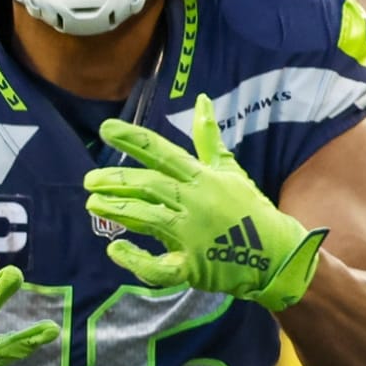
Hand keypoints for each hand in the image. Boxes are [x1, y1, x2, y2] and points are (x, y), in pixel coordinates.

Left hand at [83, 93, 327, 311]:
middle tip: (89, 181)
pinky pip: (160, 265)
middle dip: (118, 181)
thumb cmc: (248, 211)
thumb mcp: (229, 171)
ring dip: (119, 211)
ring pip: (150, 219)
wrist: (276, 255)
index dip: (134, 140)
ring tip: (92, 204)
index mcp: (204, 178)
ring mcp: (194, 235)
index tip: (105, 130)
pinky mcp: (193, 266)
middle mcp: (197, 203)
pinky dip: (136, 260)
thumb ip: (208, 139)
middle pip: (151, 186)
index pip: (164, 153)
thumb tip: (202, 99)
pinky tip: (114, 249)